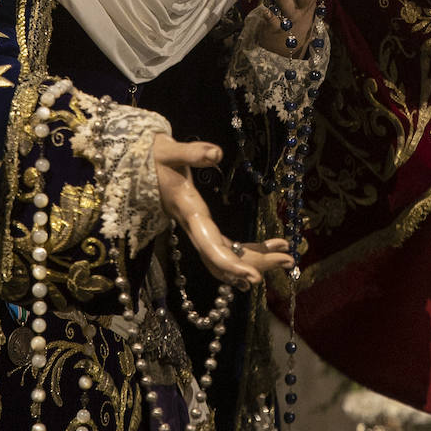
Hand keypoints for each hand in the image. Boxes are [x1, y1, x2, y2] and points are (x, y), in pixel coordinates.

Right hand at [152, 134, 292, 287]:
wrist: (140, 164)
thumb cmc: (155, 157)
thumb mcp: (169, 151)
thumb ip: (192, 153)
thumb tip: (217, 153)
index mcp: (188, 212)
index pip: (210, 246)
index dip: (231, 265)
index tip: (254, 278)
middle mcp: (193, 227)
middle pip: (225, 257)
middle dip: (256, 263)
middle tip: (290, 261)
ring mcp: (197, 229)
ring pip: (227, 255)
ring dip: (256, 258)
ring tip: (287, 256)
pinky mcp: (201, 225)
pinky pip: (225, 245)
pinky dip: (247, 250)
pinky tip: (268, 248)